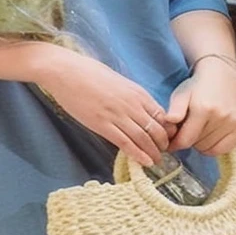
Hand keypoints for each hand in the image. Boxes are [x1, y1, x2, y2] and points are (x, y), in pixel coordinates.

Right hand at [40, 47, 176, 166]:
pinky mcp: (103, 125)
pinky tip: (145, 162)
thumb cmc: (90, 72)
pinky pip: (125, 143)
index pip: (161, 114)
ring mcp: (118, 115)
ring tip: (156, 161)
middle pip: (156, 128)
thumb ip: (130, 94)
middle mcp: (132, 104)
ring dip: (152, 152)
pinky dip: (137, 154)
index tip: (168, 138)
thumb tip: (138, 105)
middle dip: (162, 143)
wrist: (67, 72)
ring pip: (143, 138)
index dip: (167, 129)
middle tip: (163, 153)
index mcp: (137, 92)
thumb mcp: (118, 80)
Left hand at [164, 58, 235, 155]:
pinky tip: (213, 132)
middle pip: (198, 145)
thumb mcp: (180, 94)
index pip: (186, 140)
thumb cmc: (198, 86)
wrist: (221, 76)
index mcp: (203, 108)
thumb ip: (174, 110)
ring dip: (203, 143)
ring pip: (211, 149)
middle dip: (190, 140)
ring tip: (201, 128)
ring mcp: (235, 122)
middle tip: (190, 128)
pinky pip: (225, 149)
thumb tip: (169, 122)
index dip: (176, 144)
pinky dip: (216, 146)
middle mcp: (222, 116)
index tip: (171, 143)